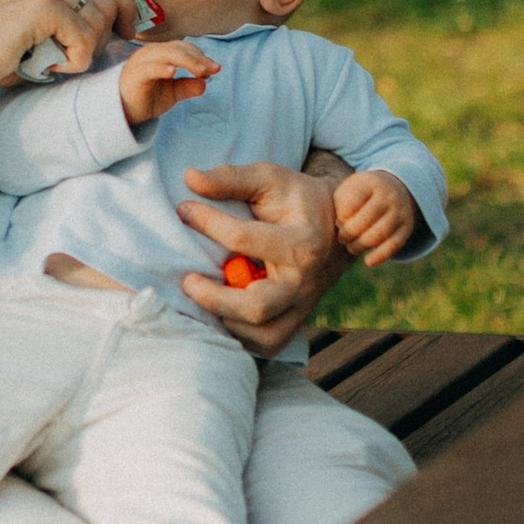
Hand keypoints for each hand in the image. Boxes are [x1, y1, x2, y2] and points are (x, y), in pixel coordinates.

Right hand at [0, 0, 132, 95]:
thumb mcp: (38, 16)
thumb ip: (70, 9)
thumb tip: (121, 23)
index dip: (128, 3)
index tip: (127, 30)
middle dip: (108, 33)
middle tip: (84, 55)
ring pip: (101, 20)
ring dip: (86, 50)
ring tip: (57, 59)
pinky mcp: (43, 6)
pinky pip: (85, 39)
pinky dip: (74, 61)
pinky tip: (49, 65)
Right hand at [118, 39, 218, 128]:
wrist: (122, 112)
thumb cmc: (146, 98)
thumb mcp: (172, 93)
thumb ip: (187, 86)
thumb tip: (205, 84)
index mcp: (161, 54)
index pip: (184, 48)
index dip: (201, 57)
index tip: (215, 69)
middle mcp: (151, 53)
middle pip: (178, 48)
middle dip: (198, 58)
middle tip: (213, 70)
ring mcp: (142, 62)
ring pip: (167, 54)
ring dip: (187, 61)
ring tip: (201, 72)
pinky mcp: (134, 74)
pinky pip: (150, 68)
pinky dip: (162, 68)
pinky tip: (174, 72)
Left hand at [174, 160, 354, 354]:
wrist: (339, 226)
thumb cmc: (297, 199)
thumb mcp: (270, 178)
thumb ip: (232, 178)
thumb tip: (190, 178)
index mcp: (302, 242)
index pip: (244, 239)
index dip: (206, 222)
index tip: (184, 209)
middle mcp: (304, 282)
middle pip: (256, 306)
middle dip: (213, 297)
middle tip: (186, 280)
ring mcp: (302, 307)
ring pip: (262, 335)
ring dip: (225, 322)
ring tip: (203, 298)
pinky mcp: (296, 321)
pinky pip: (267, 345)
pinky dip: (240, 337)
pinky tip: (220, 314)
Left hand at [334, 167, 421, 266]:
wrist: (394, 189)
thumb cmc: (362, 194)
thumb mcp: (349, 189)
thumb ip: (340, 204)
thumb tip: (339, 226)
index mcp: (371, 183)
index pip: (352, 201)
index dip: (341, 216)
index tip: (337, 222)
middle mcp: (389, 195)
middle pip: (366, 218)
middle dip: (349, 233)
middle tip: (342, 238)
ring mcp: (400, 211)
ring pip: (380, 233)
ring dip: (361, 245)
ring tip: (351, 247)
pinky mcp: (407, 227)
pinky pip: (394, 245)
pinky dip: (380, 256)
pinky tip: (368, 261)